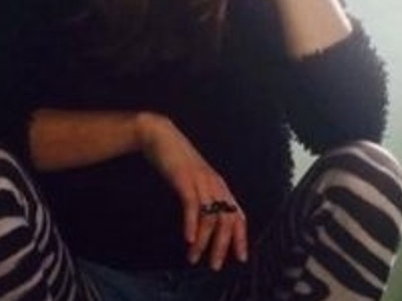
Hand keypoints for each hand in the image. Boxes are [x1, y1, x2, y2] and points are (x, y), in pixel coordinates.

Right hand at [136, 113, 247, 269]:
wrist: (160, 136)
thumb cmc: (175, 160)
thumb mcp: (195, 180)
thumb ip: (203, 197)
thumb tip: (206, 221)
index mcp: (219, 186)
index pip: (238, 215)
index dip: (241, 237)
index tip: (241, 257)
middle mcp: (215, 184)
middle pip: (227, 220)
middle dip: (223, 246)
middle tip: (215, 266)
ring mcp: (201, 181)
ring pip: (210, 217)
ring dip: (204, 242)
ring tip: (194, 258)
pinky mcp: (185, 179)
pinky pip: (192, 205)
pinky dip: (191, 224)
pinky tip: (188, 239)